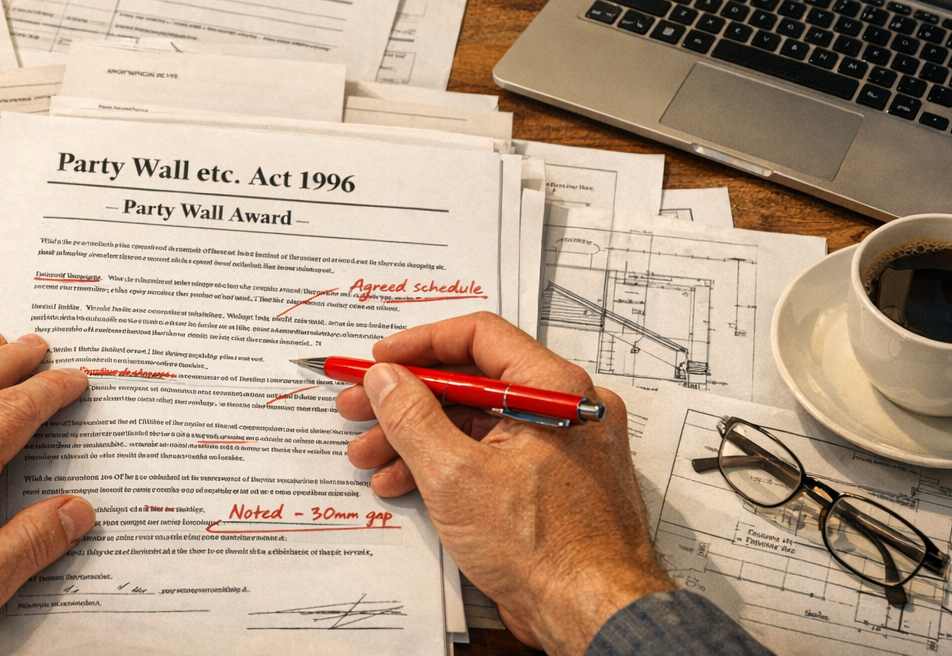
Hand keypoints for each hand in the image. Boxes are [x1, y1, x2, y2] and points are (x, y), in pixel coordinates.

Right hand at [335, 313, 672, 655]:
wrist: (593, 615)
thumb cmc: (549, 549)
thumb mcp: (457, 476)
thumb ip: (413, 418)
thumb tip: (385, 380)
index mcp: (554, 388)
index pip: (480, 336)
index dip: (420, 344)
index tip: (379, 361)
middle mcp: (562, 409)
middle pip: (471, 381)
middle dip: (406, 399)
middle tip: (358, 407)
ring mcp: (556, 448)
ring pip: (475, 422)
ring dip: (416, 437)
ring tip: (368, 455)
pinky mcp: (547, 484)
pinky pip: (489, 456)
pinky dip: (445, 465)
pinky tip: (403, 483)